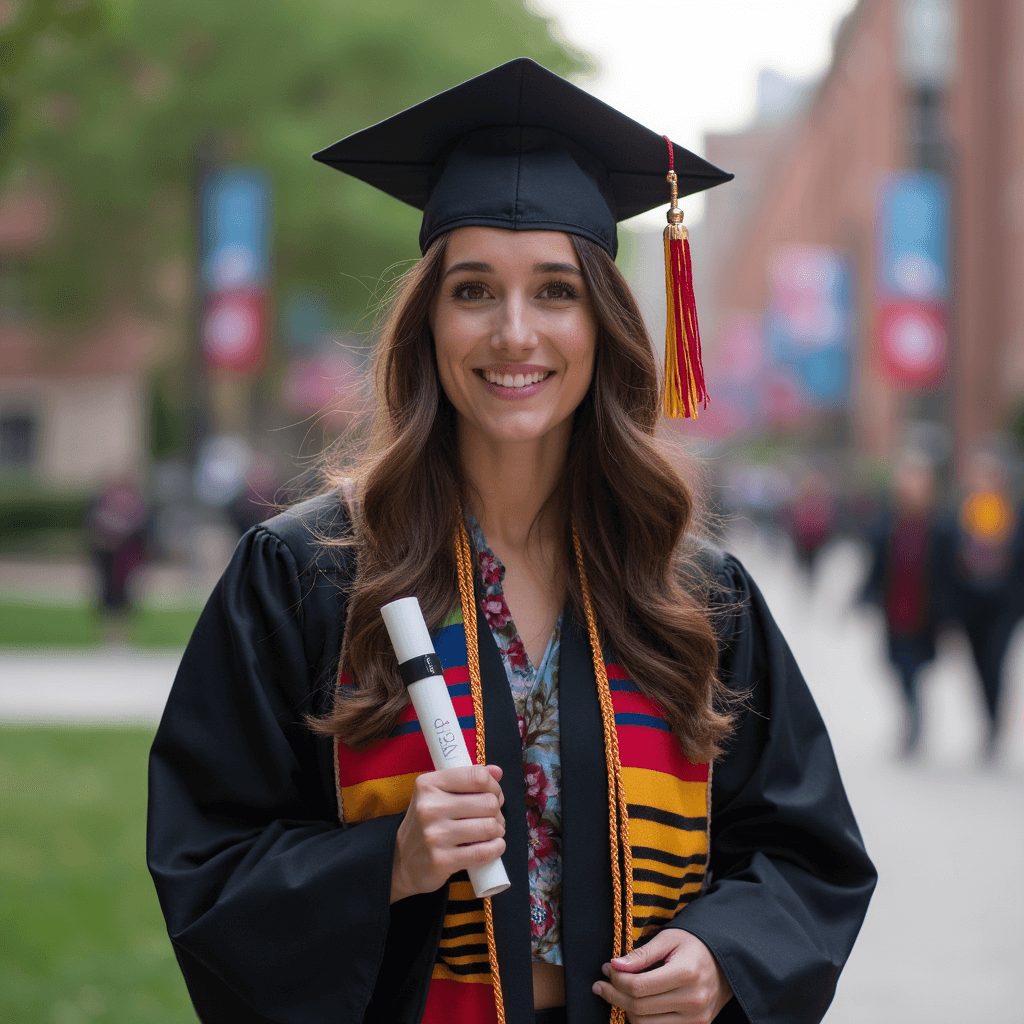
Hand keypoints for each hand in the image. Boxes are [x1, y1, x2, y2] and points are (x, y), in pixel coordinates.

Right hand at [390, 764, 504, 902]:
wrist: (402, 861)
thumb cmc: (427, 823)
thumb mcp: (438, 794)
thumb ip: (467, 779)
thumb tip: (497, 771)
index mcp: (428, 784)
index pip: (476, 776)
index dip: (493, 786)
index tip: (493, 795)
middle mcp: (429, 807)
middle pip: (488, 802)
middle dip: (497, 811)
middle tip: (493, 817)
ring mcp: (434, 835)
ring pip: (489, 827)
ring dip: (498, 830)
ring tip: (492, 832)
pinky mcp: (441, 860)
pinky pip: (483, 852)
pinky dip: (496, 848)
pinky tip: (494, 846)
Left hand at [592, 927, 732, 1022]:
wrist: (725, 964)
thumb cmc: (694, 946)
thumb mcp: (669, 939)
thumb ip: (642, 954)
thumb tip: (615, 965)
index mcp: (686, 974)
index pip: (638, 987)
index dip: (616, 979)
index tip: (607, 968)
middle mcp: (693, 1001)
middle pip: (639, 1008)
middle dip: (614, 995)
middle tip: (603, 982)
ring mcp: (696, 1019)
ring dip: (625, 1010)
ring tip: (616, 993)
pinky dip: (642, 1020)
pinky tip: (633, 1005)